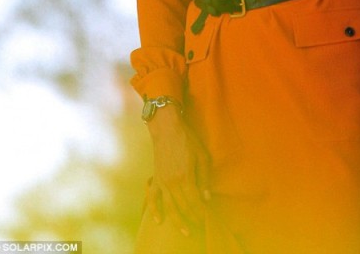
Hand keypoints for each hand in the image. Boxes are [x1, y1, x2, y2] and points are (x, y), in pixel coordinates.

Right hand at [146, 106, 210, 236]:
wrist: (167, 128)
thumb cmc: (187, 139)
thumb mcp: (202, 155)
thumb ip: (204, 178)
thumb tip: (206, 198)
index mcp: (186, 176)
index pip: (194, 201)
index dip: (201, 211)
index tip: (207, 217)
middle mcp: (172, 183)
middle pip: (183, 206)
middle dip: (193, 218)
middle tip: (200, 225)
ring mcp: (162, 182)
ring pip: (169, 207)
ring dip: (177, 221)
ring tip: (185, 232)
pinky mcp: (155, 179)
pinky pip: (153, 198)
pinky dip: (154, 210)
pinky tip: (158, 221)